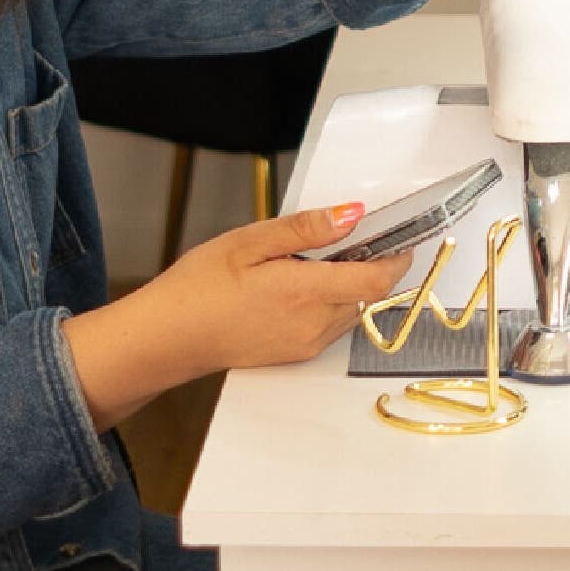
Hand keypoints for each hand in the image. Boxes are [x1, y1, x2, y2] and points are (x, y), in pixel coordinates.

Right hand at [68, 206, 403, 423]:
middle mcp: (314, 325)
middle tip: (343, 239)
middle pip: (368, 294)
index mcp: (305, 293)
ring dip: (347, 286)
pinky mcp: (297, 354)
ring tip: (308, 263)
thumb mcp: (250, 242)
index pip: (378, 280)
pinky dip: (328, 303)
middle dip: (368, 265)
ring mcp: (307, 344)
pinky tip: (295, 287)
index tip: (400, 237)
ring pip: (352, 310)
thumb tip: (352, 215)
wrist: (169, 338)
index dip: (397, 258)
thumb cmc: (199, 287)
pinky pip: (332, 325)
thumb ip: (305, 230)